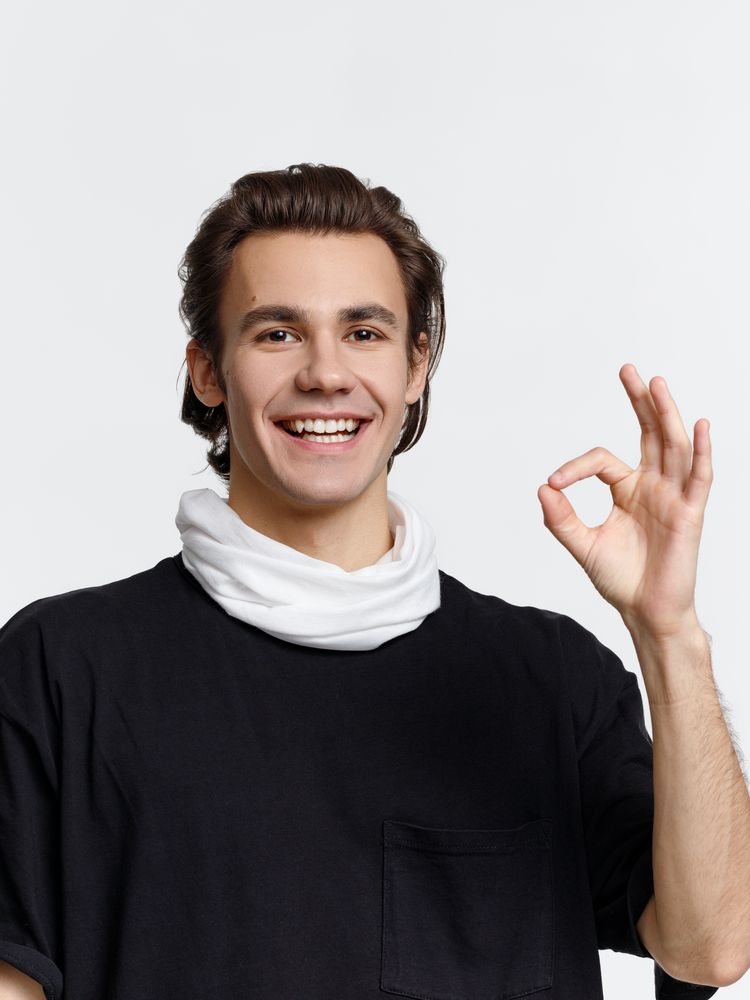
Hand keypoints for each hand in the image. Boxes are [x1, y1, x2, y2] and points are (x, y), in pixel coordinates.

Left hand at [537, 364, 712, 639]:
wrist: (644, 612)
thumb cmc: (620, 579)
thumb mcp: (581, 545)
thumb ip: (560, 518)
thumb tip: (543, 486)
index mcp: (627, 490)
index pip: (603, 460)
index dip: (575, 467)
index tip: (554, 483)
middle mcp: (653, 486)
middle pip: (649, 434)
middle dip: (639, 402)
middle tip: (628, 369)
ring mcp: (673, 497)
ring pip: (673, 446)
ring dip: (666, 414)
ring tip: (656, 383)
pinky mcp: (690, 513)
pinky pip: (699, 477)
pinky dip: (701, 451)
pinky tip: (697, 424)